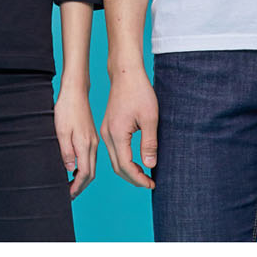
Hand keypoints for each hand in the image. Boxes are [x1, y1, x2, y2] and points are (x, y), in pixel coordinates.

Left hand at [54, 78, 98, 197]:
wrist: (76, 91)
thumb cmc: (66, 109)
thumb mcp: (61, 131)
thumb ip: (66, 152)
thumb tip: (70, 171)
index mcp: (85, 145)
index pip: (84, 174)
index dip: (76, 187)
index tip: (68, 195)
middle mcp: (92, 145)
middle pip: (90, 173)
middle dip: (80, 186)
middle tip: (70, 195)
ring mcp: (93, 140)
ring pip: (91, 166)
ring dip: (83, 178)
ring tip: (71, 185)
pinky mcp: (91, 136)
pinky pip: (90, 158)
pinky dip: (85, 168)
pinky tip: (76, 169)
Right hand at [100, 68, 157, 187]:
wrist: (126, 73)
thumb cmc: (139, 92)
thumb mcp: (150, 118)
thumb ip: (149, 143)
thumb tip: (149, 166)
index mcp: (117, 134)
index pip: (125, 166)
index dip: (138, 178)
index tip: (151, 184)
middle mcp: (107, 135)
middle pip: (117, 167)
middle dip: (133, 178)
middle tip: (149, 183)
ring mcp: (105, 131)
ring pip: (114, 160)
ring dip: (128, 170)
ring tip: (145, 175)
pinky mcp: (107, 128)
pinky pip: (114, 150)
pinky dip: (124, 160)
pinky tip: (136, 161)